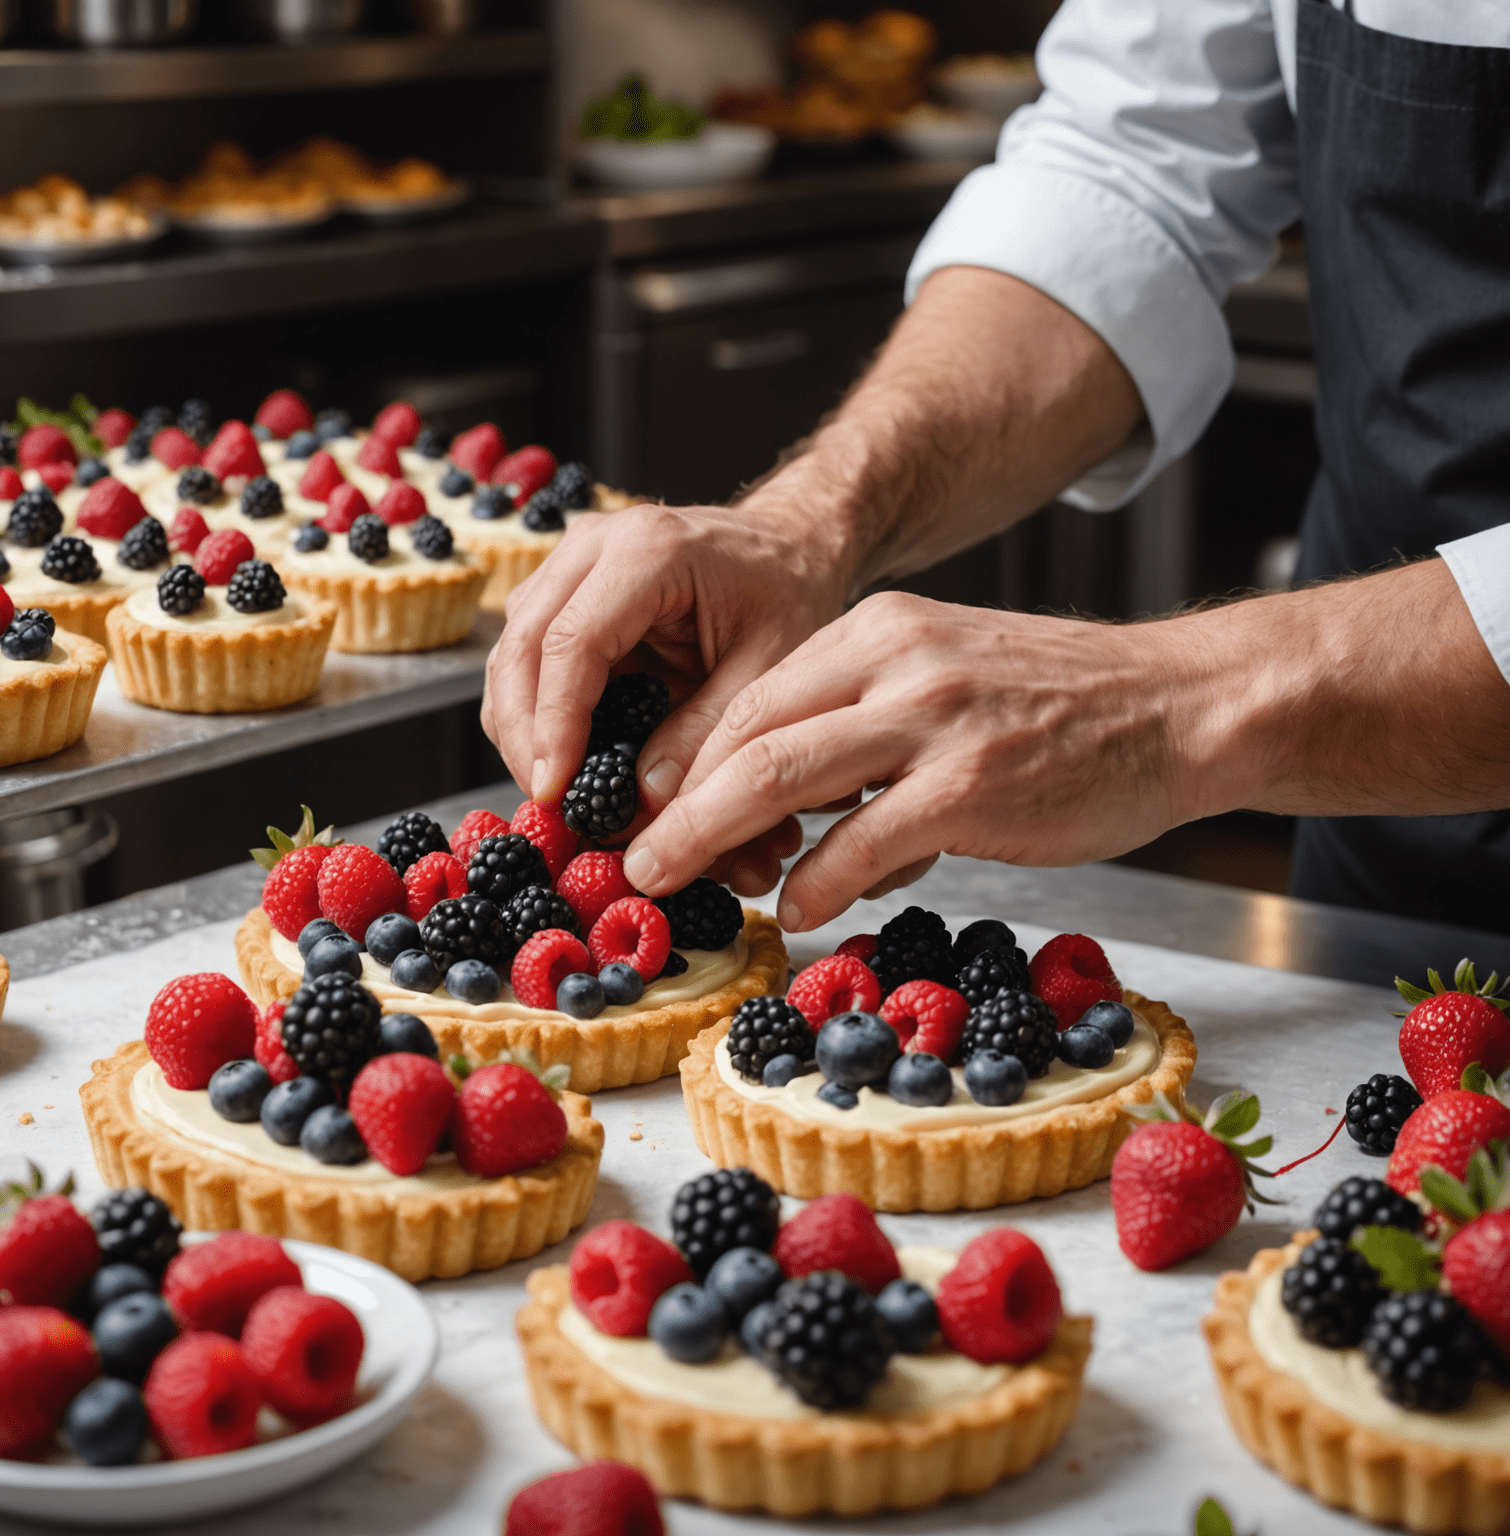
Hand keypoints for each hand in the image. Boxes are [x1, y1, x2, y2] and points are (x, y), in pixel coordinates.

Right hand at [480, 501, 851, 893]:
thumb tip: (645, 803)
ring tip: (558, 789)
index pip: (573, 643)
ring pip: (510, 652)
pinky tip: (563, 756)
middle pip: (521, 646)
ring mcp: (573, 562)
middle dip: (525, 736)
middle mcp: (597, 544)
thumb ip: (708, 734)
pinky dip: (535, 711)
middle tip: (549, 804)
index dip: (555, 725)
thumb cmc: (789, 594)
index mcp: (650, 551)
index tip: (556, 790)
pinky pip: (528, 655)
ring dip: (522, 727)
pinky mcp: (566, 589)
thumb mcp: (770, 669)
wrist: (789, 547)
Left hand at [619, 591, 1219, 928]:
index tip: (654, 810)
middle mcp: (896, 660)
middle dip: (677, 805)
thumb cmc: (1065, 705)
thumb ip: (869, 731)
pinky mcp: (973, 785)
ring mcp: (934, 719)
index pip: (755, 696)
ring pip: (782, 777)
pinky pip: (862, 840)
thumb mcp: (950, 680)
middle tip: (635, 859)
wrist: (1181, 705)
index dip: (692, 761)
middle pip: (748, 733)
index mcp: (880, 631)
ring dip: (712, 839)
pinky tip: (802, 909)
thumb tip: (801, 820)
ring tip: (673, 882)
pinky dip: (818, 882)